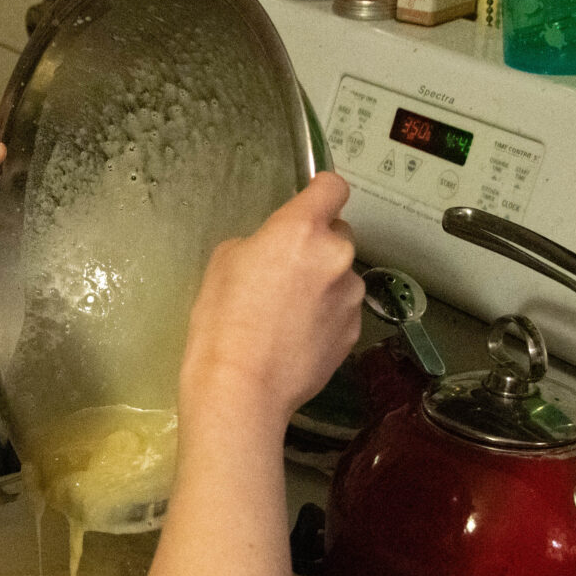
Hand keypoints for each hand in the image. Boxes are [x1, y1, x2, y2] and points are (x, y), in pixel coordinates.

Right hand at [178, 173, 362, 434]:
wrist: (242, 388)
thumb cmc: (221, 322)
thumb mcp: (223, 263)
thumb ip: (259, 243)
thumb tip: (273, 253)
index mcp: (301, 229)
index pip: (332, 186)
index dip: (321, 190)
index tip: (311, 199)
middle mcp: (336, 256)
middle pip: (337, 234)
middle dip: (316, 246)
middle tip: (283, 272)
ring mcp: (350, 296)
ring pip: (341, 275)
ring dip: (323, 283)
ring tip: (287, 314)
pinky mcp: (354, 332)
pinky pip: (342, 310)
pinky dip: (325, 316)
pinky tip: (296, 338)